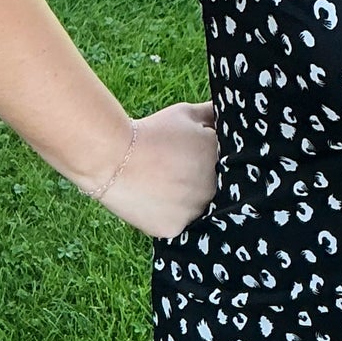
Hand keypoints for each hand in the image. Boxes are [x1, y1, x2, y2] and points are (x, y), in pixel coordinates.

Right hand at [95, 101, 219, 238]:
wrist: (114, 156)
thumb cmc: (152, 132)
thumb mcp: (186, 114)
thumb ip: (212, 114)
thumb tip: (227, 111)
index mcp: (222, 161)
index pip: (228, 166)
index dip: (210, 162)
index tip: (194, 158)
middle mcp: (214, 189)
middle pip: (212, 189)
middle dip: (200, 181)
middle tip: (177, 172)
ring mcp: (195, 211)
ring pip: (195, 208)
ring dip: (186, 200)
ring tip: (163, 185)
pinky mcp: (175, 229)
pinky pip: (176, 223)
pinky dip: (167, 214)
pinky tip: (154, 199)